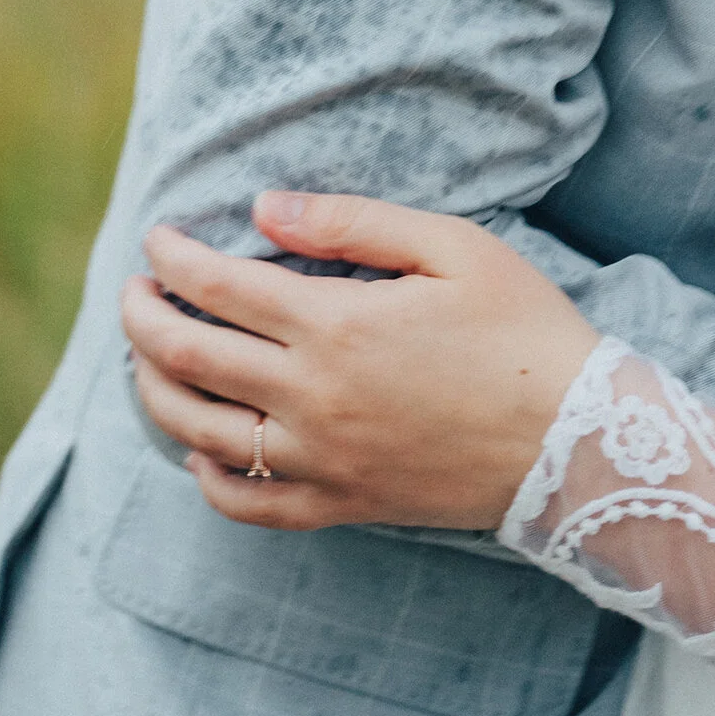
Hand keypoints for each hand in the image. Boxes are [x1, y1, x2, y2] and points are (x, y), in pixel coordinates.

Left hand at [120, 193, 599, 534]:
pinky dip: (206, 476)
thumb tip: (264, 209)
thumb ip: (352, 222)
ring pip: (198, 431)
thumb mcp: (455, 247)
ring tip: (149, 361)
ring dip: (155, 391)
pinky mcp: (341, 506)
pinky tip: (200, 449)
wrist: (580, 440)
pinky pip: (246, 502)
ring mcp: (321, 459)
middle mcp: (311, 398)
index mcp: (336, 325)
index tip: (158, 239)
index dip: (172, 258)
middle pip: (187, 357)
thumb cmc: (525, 331)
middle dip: (143, 318)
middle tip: (133, 292)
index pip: (216, 286)